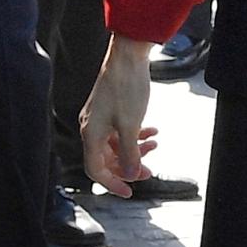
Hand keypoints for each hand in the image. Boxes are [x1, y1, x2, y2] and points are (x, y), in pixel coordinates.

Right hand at [80, 34, 156, 196]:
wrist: (128, 55)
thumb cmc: (126, 87)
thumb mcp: (131, 125)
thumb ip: (130, 153)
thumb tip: (131, 175)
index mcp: (91, 134)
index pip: (96, 170)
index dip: (112, 184)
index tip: (130, 191)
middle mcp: (91, 127)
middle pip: (106, 159)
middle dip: (128, 166)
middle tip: (149, 170)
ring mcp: (99, 117)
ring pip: (115, 144)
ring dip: (135, 148)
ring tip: (155, 145)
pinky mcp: (109, 108)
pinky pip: (119, 129)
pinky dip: (135, 133)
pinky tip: (152, 130)